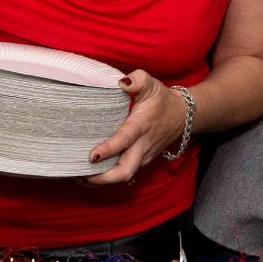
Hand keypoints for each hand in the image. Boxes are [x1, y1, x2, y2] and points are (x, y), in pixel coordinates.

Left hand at [86, 70, 185, 185]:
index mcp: (141, 126)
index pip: (125, 140)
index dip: (108, 149)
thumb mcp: (151, 84)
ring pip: (124, 177)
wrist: (182, 116)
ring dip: (102, 181)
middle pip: (125, 171)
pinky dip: (108, 179)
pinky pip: (125, 175)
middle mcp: (142, 146)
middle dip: (103, 178)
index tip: (92, 156)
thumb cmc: (162, 100)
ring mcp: (143, 157)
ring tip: (80, 178)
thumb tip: (122, 82)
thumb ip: (137, 80)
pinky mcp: (142, 162)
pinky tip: (92, 177)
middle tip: (80, 175)